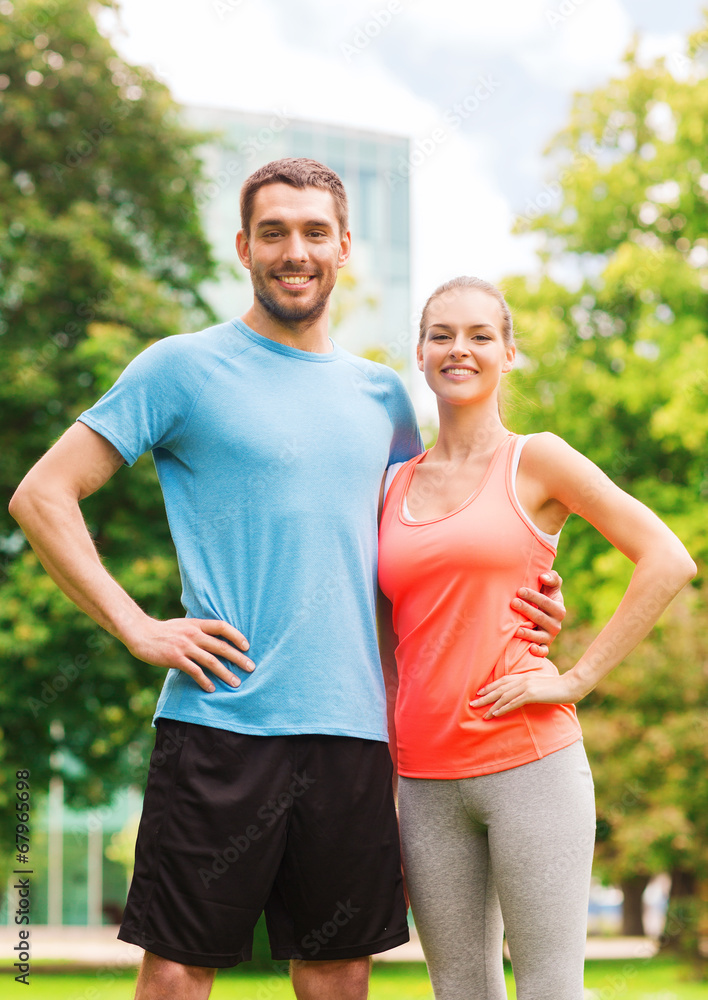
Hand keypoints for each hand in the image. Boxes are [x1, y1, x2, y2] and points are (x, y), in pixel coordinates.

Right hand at [127, 617, 253, 691]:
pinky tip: (212, 688)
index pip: (222, 626)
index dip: (236, 635)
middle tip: (251, 668)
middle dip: (238, 658)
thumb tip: (215, 639)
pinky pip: (195, 671)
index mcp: (196, 624)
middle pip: (221, 646)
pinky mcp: (176, 658)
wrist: (140, 633)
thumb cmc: (164, 631)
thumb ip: (198, 630)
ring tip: (236, 683)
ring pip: (211, 661)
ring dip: (226, 673)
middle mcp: (193, 634)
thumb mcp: (184, 625)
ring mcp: (185, 646)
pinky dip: (205, 680)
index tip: (247, 646)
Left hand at [471, 668, 581, 718]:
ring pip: (504, 697)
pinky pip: (514, 702)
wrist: (571, 685)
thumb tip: (523, 692)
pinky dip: (503, 708)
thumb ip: (530, 685)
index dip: (489, 687)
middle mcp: (522, 679)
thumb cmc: (558, 685)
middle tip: (472, 704)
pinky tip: (495, 714)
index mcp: (524, 676)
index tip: (479, 692)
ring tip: (482, 714)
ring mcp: (526, 686)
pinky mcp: (532, 694)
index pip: (502, 681)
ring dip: (491, 706)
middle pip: (499, 688)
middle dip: (485, 697)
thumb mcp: (540, 683)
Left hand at [512, 570, 565, 656]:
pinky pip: (544, 651)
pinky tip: (530, 649)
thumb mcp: (551, 586)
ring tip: (516, 629)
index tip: (520, 590)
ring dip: (528, 633)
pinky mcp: (544, 646)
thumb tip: (543, 577)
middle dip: (526, 610)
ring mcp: (550, 636)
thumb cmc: (545, 596)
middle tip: (513, 603)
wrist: (542, 613)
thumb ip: (551, 578)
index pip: (546, 602)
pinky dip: (539, 652)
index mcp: (559, 609)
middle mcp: (556, 624)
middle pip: (540, 618)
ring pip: (540, 636)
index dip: (533, 596)